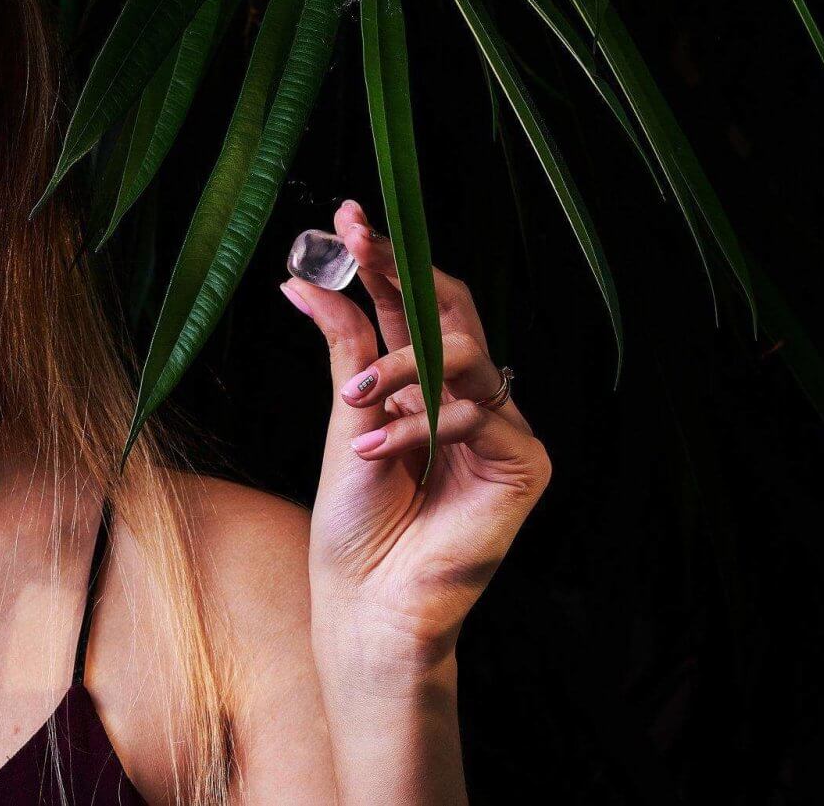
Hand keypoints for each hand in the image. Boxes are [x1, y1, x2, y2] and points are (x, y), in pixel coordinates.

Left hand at [283, 199, 549, 681]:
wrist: (366, 606)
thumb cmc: (355, 526)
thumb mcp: (343, 419)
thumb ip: (344, 346)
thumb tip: (299, 278)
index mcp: (423, 383)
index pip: (414, 305)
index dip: (386, 259)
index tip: (348, 216)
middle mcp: (467, 398)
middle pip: (453, 310)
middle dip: (402, 271)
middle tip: (356, 242)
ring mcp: (500, 429)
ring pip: (466, 354)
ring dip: (401, 368)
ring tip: (353, 404)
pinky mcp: (524, 464)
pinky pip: (476, 415)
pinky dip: (419, 428)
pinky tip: (375, 452)